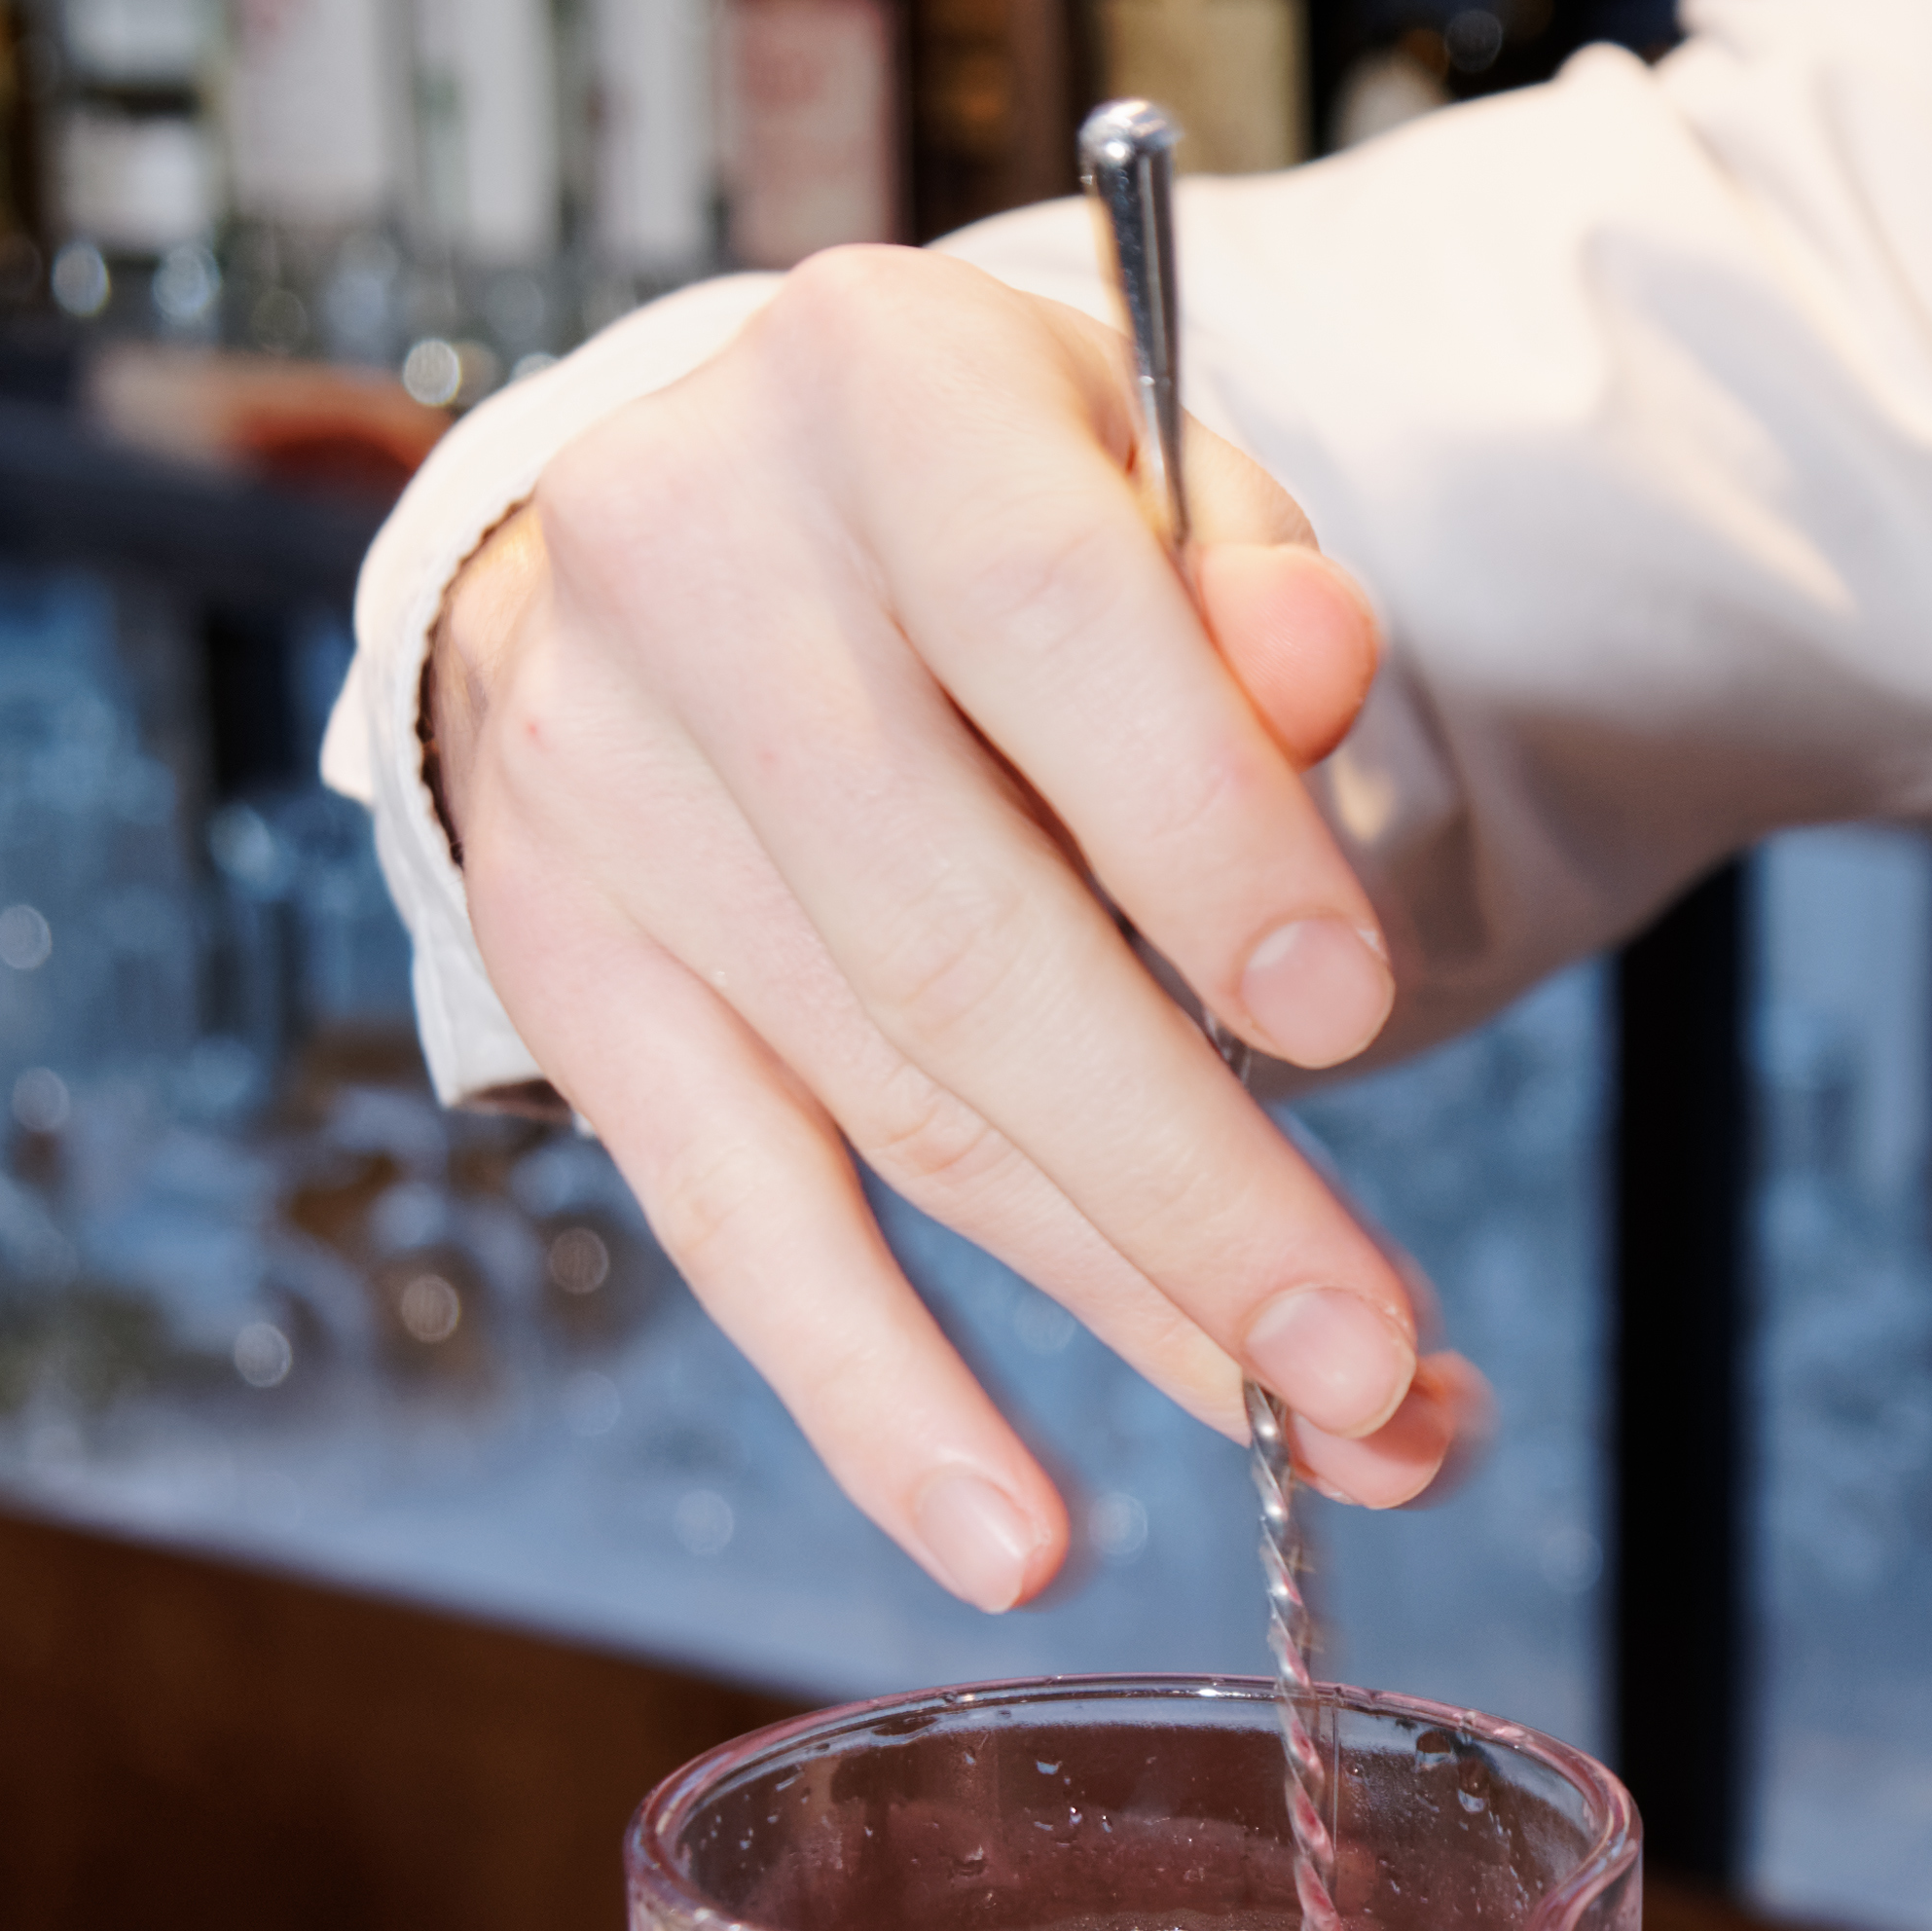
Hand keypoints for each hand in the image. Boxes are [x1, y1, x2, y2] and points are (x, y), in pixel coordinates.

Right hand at [423, 248, 1474, 1609]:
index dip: (1209, 842)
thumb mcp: (1141, 478)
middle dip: (1194, 1185)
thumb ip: (1243, 586)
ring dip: (1129, 1304)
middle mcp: (690, 580)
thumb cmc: (980, 520)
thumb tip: (1318, 670)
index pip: (1053, 636)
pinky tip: (1010, 1531)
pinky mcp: (558, 976)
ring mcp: (596, 796)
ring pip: (893, 1109)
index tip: (1350, 1020)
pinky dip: (878, 1396)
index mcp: (874, 399)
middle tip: (1374, 1359)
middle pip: (962, 946)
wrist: (699, 509)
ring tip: (1337, 1429)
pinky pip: (731, 1223)